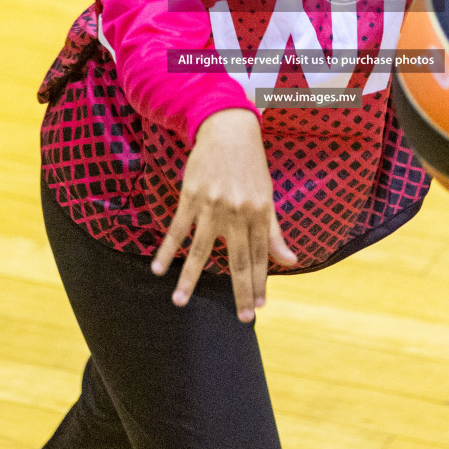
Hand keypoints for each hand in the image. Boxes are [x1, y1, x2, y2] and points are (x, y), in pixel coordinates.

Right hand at [150, 108, 296, 321]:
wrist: (228, 130)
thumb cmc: (250, 166)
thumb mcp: (267, 197)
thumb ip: (274, 233)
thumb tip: (290, 262)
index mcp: (258, 213)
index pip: (259, 257)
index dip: (259, 284)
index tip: (258, 307)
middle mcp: (236, 213)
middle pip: (236, 261)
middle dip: (239, 292)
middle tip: (240, 319)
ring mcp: (212, 206)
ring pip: (200, 250)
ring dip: (189, 279)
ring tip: (180, 302)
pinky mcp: (190, 197)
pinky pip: (176, 229)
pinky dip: (166, 250)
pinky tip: (158, 269)